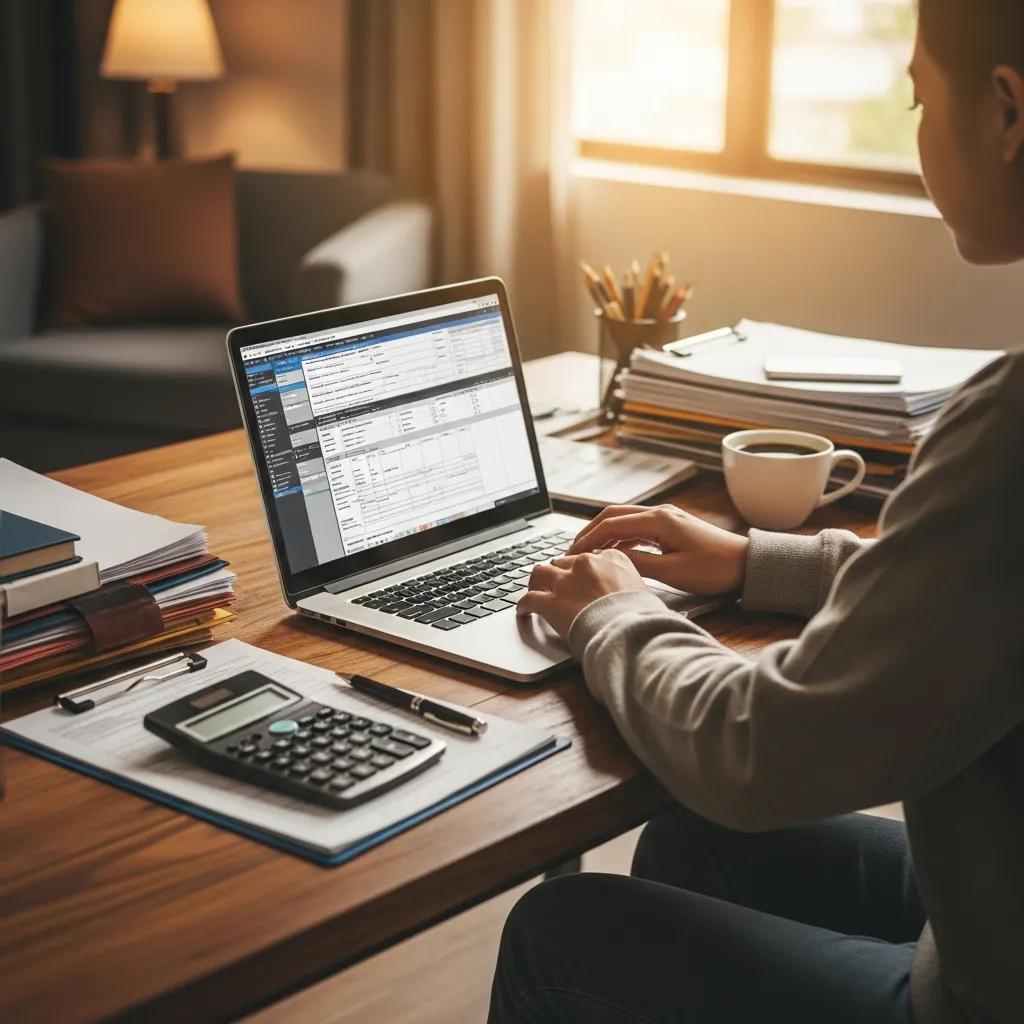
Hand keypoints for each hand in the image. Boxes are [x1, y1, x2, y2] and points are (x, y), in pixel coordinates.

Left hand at [517, 549, 646, 638]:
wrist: (631, 632)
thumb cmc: (643, 617)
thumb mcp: (644, 592)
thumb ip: (630, 585)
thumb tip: (630, 596)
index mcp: (611, 558)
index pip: (589, 556)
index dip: (582, 569)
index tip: (581, 577)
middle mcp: (586, 564)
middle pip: (564, 562)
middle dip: (560, 574)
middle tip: (558, 586)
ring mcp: (566, 581)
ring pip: (541, 573)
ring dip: (537, 582)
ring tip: (535, 590)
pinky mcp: (551, 602)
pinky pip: (529, 599)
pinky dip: (524, 605)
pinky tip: (523, 612)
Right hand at [567, 504, 748, 595]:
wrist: (746, 565)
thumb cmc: (714, 569)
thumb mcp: (671, 572)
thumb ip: (637, 562)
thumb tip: (608, 558)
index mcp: (659, 520)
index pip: (611, 524)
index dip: (588, 539)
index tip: (572, 555)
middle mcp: (660, 513)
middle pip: (613, 515)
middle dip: (589, 533)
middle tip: (572, 552)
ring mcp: (665, 518)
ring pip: (624, 520)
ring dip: (603, 534)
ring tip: (586, 554)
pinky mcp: (670, 526)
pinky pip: (637, 527)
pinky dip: (619, 537)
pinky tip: (611, 551)